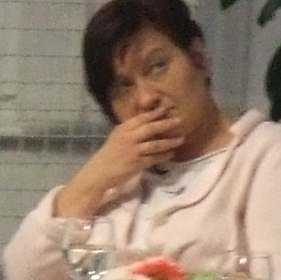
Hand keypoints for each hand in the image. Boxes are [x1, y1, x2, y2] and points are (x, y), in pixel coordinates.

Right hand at [56, 106, 185, 217]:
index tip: (168, 108)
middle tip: (180, 120)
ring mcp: (132, 151)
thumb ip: (132, 130)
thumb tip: (149, 121)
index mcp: (123, 129)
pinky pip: (154, 158)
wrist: (99, 172)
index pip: (142, 118)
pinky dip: (164, 155)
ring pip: (155, 144)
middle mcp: (128, 138)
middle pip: (150, 128)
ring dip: (169, 141)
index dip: (156, 112)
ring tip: (181, 139)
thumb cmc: (110, 154)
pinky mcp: (136, 164)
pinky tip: (172, 153)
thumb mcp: (118, 137)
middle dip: (166, 123)